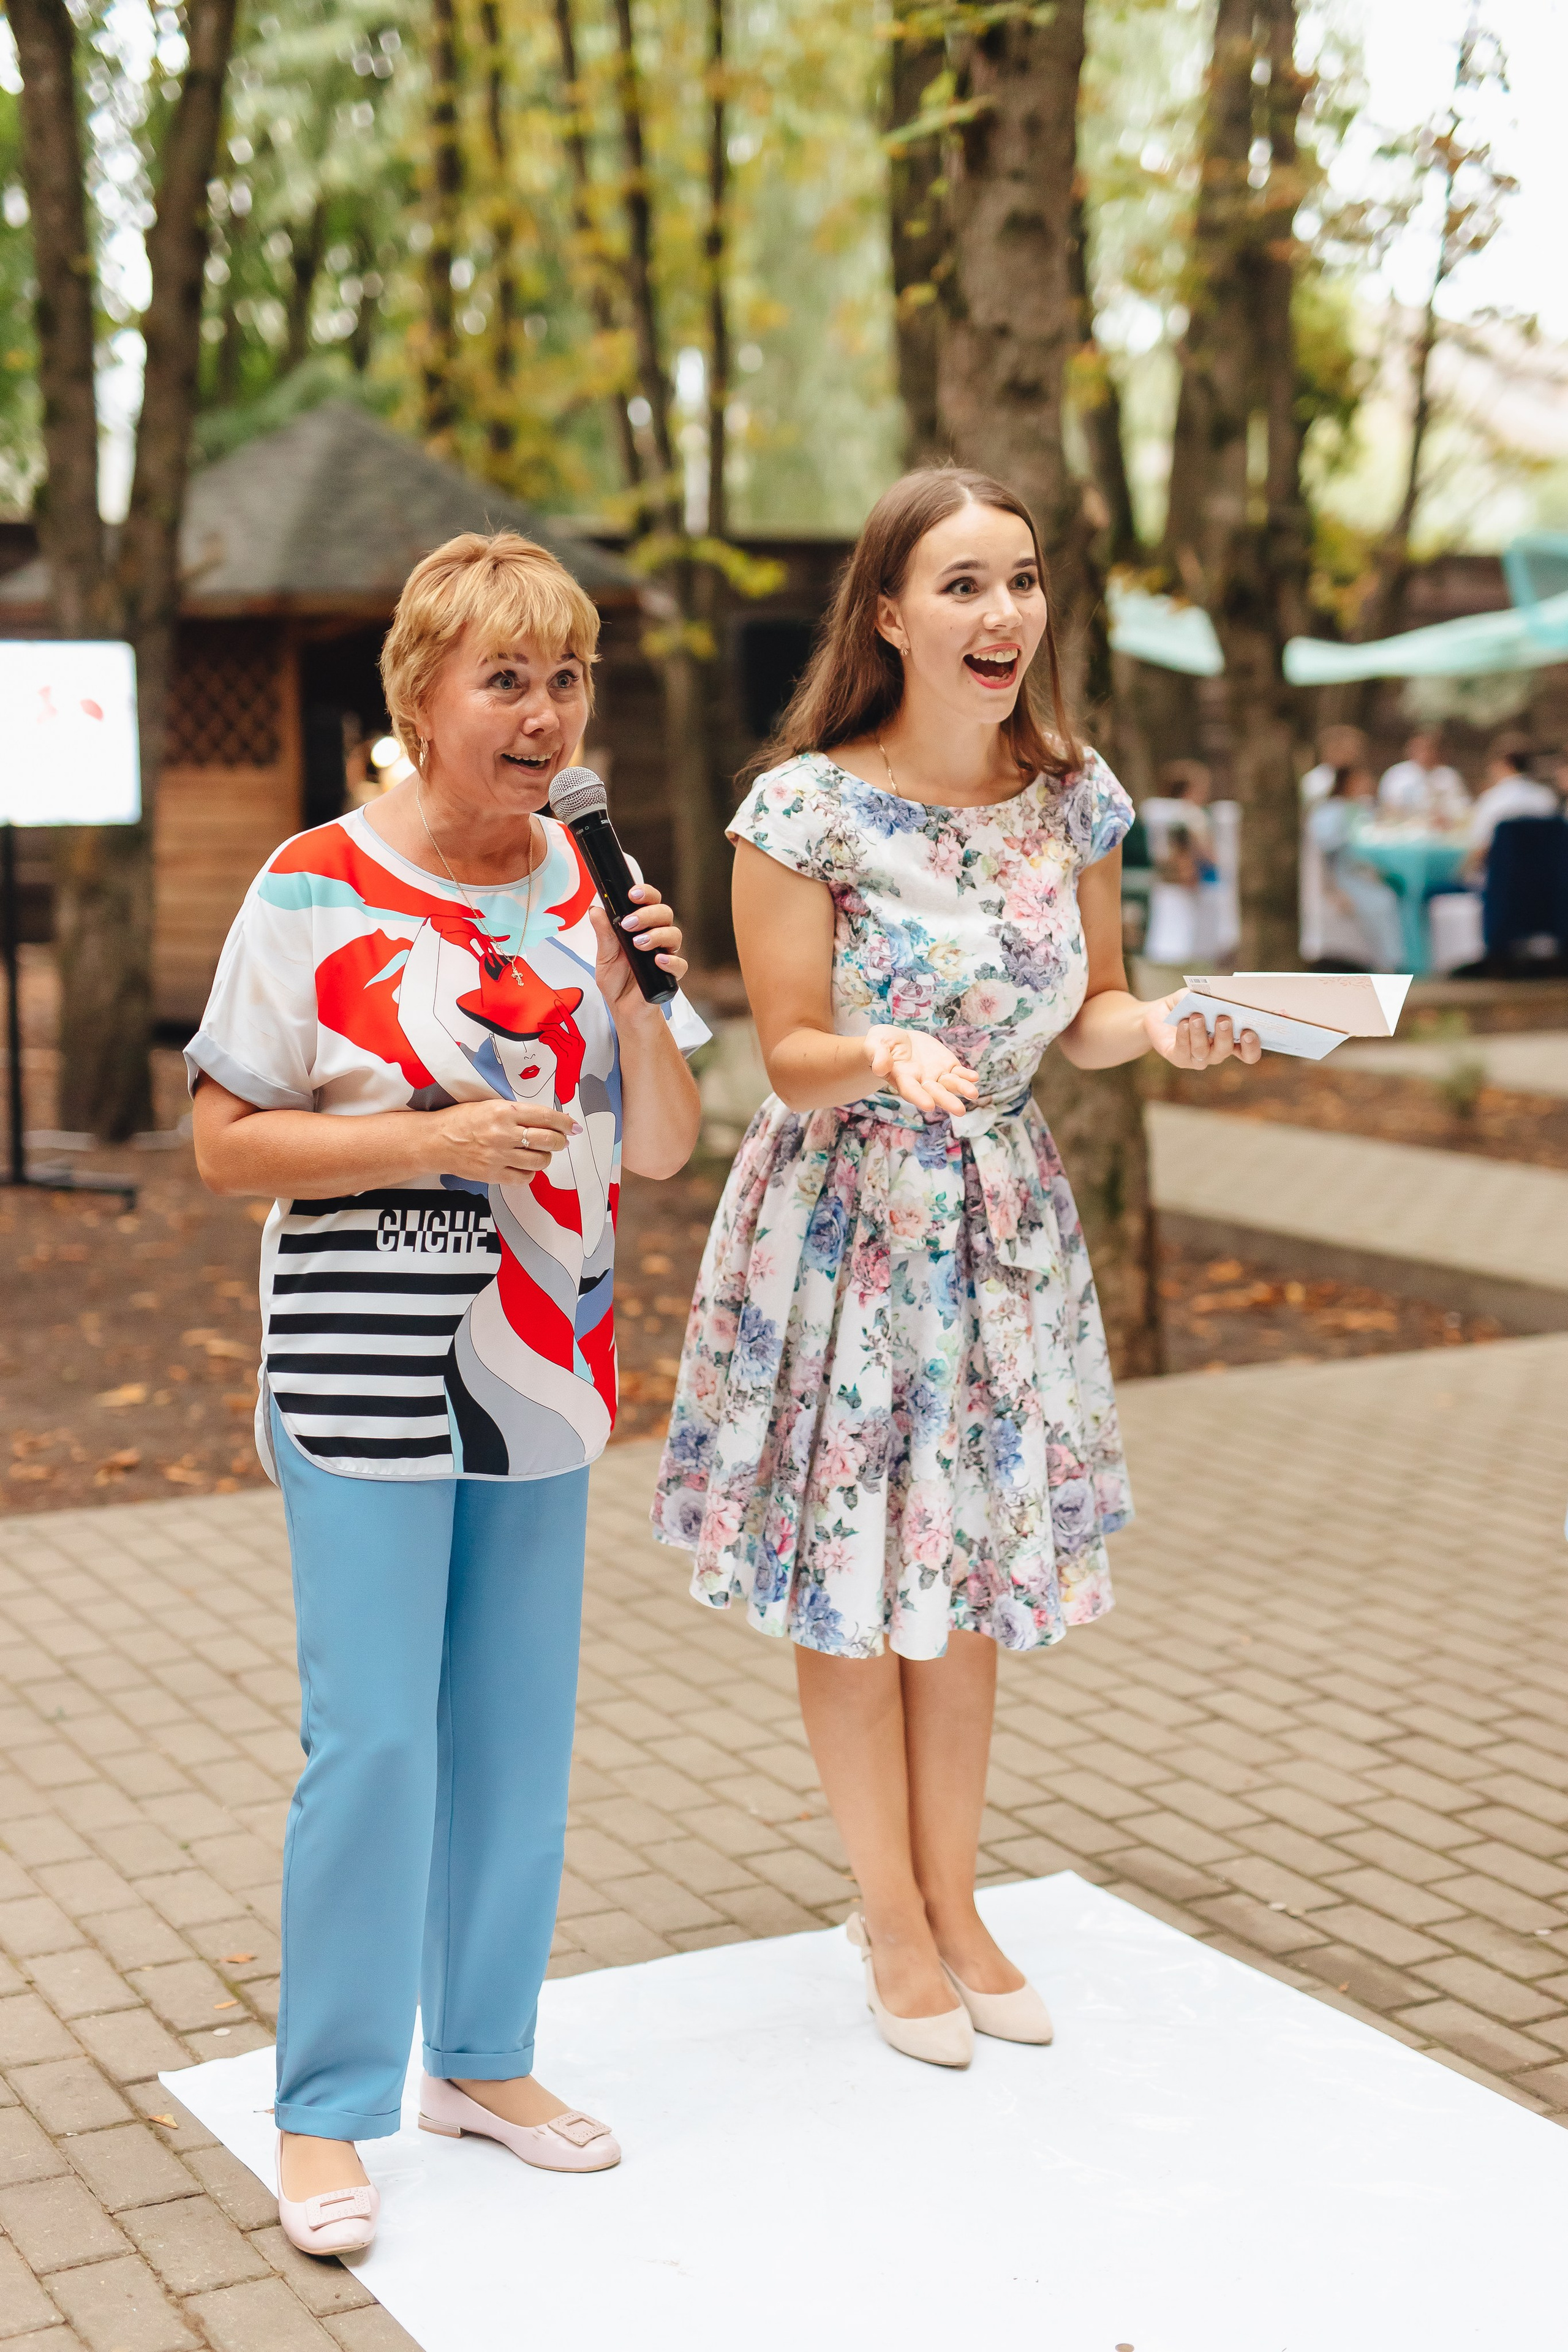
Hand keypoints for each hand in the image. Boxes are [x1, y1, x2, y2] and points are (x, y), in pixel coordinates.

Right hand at [432, 1098, 578, 1183]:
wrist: (435, 1141)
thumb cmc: (462, 1120)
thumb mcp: (490, 1106)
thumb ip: (517, 1112)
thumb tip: (548, 1120)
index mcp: (504, 1112)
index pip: (545, 1117)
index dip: (564, 1122)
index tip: (573, 1126)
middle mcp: (504, 1134)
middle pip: (548, 1141)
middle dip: (560, 1141)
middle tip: (559, 1140)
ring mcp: (499, 1156)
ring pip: (540, 1161)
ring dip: (546, 1157)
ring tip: (540, 1153)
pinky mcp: (493, 1175)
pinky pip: (524, 1178)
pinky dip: (530, 1173)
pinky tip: (525, 1166)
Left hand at [590, 884, 686, 1013]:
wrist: (623, 1010)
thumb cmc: (616, 981)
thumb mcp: (604, 957)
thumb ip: (603, 934)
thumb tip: (595, 909)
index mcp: (641, 928)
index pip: (650, 902)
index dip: (646, 893)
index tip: (632, 894)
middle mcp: (656, 937)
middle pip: (665, 913)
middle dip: (648, 914)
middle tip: (629, 923)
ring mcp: (666, 954)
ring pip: (675, 934)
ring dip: (657, 935)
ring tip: (638, 944)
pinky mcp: (671, 975)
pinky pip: (680, 964)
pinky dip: (671, 961)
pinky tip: (658, 961)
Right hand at [866, 1025, 979, 1115]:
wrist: (897, 1040)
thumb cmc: (881, 1043)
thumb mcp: (875, 1044)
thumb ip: (878, 1055)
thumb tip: (879, 1068)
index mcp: (901, 1078)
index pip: (911, 1090)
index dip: (920, 1098)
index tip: (929, 1106)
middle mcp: (920, 1081)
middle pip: (934, 1093)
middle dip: (947, 1100)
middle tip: (960, 1110)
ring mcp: (935, 1074)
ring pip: (949, 1084)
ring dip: (962, 1089)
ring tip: (973, 1093)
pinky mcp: (946, 1065)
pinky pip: (957, 1073)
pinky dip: (966, 1076)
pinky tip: (974, 1077)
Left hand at [1144, 995, 1261, 1069]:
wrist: (1160, 1014)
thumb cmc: (1188, 1004)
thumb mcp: (1202, 996)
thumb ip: (1216, 997)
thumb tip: (1227, 995)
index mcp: (1230, 1040)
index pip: (1248, 1052)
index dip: (1252, 1047)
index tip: (1250, 1032)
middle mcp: (1216, 1052)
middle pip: (1225, 1051)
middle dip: (1226, 1035)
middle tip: (1224, 1020)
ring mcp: (1198, 1058)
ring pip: (1203, 1052)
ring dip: (1200, 1034)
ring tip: (1196, 1017)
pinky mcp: (1179, 1058)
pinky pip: (1183, 1051)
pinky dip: (1184, 1035)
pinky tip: (1183, 1023)